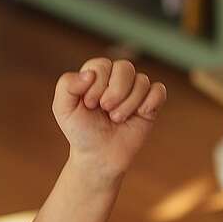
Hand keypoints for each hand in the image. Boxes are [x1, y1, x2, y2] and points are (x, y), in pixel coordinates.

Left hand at [53, 57, 166, 182]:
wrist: (98, 156)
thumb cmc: (81, 131)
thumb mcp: (63, 109)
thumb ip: (66, 85)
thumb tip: (89, 73)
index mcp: (97, 74)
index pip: (103, 65)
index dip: (97, 85)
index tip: (90, 104)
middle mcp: (117, 78)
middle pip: (126, 68)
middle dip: (115, 92)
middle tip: (106, 110)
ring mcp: (135, 90)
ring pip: (142, 81)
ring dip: (128, 104)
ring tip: (116, 118)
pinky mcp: (150, 103)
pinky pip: (159, 91)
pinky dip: (150, 103)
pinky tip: (139, 115)